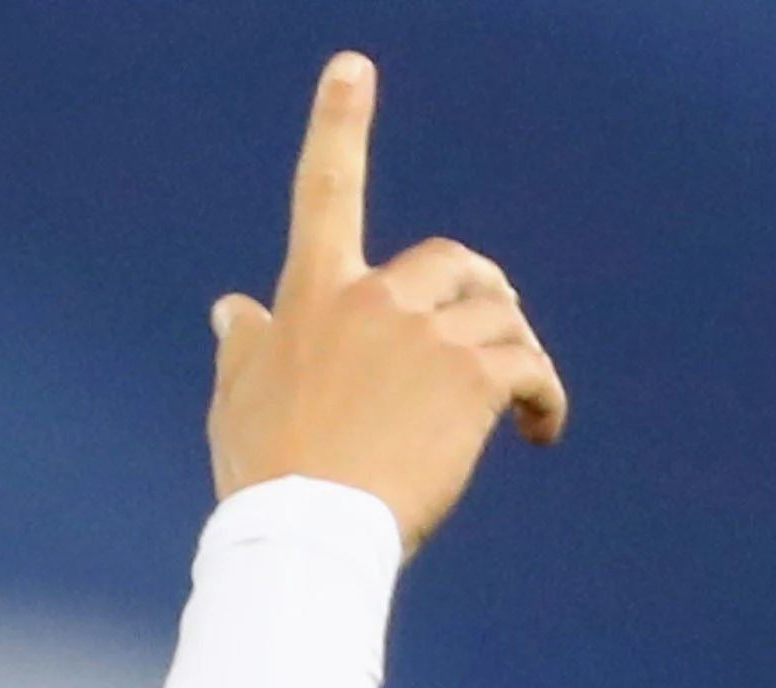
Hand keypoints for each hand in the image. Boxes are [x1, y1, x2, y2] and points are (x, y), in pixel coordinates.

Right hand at [206, 53, 567, 551]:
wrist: (307, 532)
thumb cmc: (266, 477)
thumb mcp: (238, 405)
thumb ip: (245, 348)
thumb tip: (230, 308)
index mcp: (311, 299)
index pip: (322, 195)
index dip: (336, 125)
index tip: (351, 67)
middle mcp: (371, 301)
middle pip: (451, 262)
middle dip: (480, 293)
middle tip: (494, 337)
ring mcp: (424, 336)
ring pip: (499, 315)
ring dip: (514, 355)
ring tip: (516, 409)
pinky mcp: (473, 376)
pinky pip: (529, 365)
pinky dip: (545, 396)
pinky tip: (540, 431)